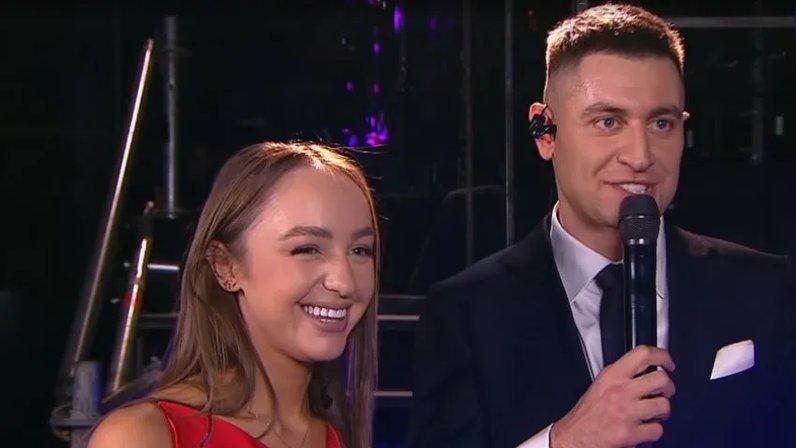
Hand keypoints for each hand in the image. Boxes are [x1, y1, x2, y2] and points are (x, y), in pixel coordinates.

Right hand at [549, 346, 675, 447]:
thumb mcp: (600, 385)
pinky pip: (658, 429)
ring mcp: (626, 412)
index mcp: (611, 376)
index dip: (662, 356)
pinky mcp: (630, 433)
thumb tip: (646, 370)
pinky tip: (644, 429)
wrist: (573, 438)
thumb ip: (621, 376)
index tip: (668, 363)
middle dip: (668, 387)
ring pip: (664, 405)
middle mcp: (620, 391)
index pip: (643, 354)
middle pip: (661, 379)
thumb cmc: (587, 414)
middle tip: (664, 392)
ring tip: (653, 414)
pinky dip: (654, 431)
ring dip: (663, 412)